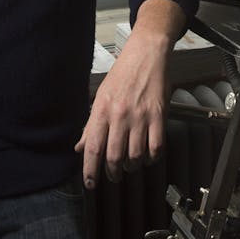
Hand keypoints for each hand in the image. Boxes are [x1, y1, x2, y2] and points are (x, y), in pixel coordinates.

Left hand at [75, 0, 184, 186]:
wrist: (146, 55)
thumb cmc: (122, 74)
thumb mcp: (100, 97)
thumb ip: (91, 125)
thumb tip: (81, 147)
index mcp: (102, 111)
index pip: (93, 148)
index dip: (90, 171)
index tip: (90, 183)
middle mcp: (120, 116)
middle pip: (114, 157)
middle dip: (113, 173)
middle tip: (113, 176)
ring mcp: (141, 116)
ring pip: (136, 156)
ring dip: (132, 167)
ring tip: (130, 165)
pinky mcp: (159, 115)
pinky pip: (156, 147)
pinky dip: (152, 158)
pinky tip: (148, 156)